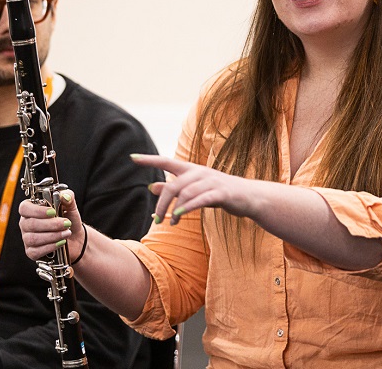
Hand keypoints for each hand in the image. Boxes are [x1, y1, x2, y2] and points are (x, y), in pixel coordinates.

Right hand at [18, 189, 82, 261]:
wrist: (75, 238)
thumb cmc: (68, 219)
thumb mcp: (70, 206)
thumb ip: (68, 197)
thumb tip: (64, 195)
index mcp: (31, 209)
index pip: (24, 208)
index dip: (37, 211)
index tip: (52, 212)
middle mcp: (26, 223)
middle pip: (30, 224)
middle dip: (51, 224)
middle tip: (66, 223)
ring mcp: (27, 238)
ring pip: (33, 238)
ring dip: (52, 236)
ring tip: (66, 233)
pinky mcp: (31, 252)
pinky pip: (35, 251)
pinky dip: (50, 247)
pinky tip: (60, 242)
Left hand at [130, 154, 258, 225]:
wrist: (249, 196)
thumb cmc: (219, 192)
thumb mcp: (194, 189)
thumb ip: (173, 187)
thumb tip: (151, 186)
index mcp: (191, 169)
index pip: (166, 161)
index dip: (149, 160)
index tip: (132, 157)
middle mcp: (199, 172)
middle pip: (173, 185)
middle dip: (162, 203)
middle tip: (156, 220)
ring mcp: (211, 181)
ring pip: (185, 193)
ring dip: (174, 210)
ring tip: (169, 223)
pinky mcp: (221, 193)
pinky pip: (201, 200)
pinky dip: (187, 208)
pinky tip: (178, 217)